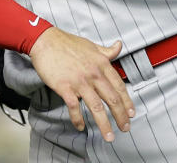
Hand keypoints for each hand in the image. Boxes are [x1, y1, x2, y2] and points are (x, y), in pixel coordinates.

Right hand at [28, 27, 134, 141]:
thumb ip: (107, 51)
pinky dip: (78, 119)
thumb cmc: (67, 43)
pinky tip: (81, 126)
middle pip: (112, 99)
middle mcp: (93, 74)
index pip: (119, 86)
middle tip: (125, 128)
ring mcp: (79, 81)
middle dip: (121, 117)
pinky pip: (74, 107)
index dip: (127, 102)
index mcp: (102, 64)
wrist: (45, 41)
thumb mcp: (91, 45)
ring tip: (109, 136)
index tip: (131, 113)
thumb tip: (119, 46)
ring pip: (97, 107)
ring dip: (104, 124)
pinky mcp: (65, 87)